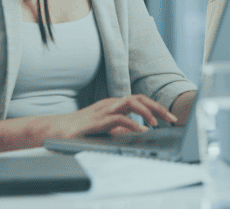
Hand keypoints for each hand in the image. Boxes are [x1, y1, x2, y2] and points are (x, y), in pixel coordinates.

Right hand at [40, 95, 177, 139]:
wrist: (57, 131)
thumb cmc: (81, 130)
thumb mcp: (107, 129)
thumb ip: (121, 128)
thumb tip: (139, 132)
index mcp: (115, 105)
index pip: (140, 100)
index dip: (157, 107)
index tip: (171, 117)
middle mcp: (111, 103)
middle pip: (140, 98)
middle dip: (158, 107)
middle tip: (172, 119)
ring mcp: (104, 110)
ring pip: (131, 102)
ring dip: (147, 112)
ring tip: (158, 123)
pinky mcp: (97, 120)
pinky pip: (117, 118)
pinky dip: (131, 124)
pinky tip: (139, 131)